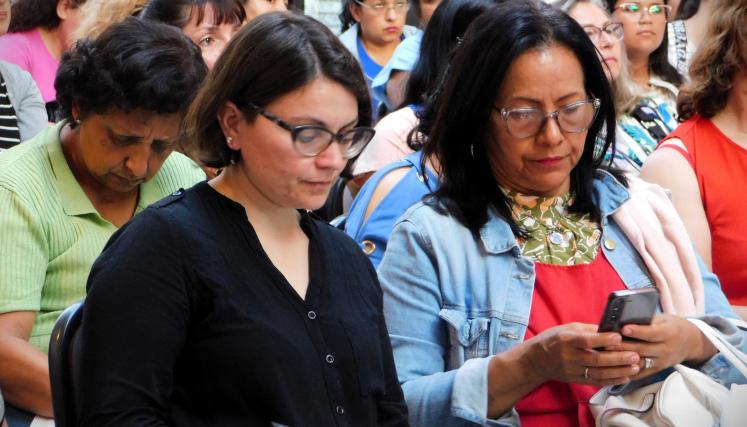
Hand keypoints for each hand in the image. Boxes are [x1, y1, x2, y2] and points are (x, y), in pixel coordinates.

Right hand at [523, 323, 640, 385]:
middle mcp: (569, 357)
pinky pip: (596, 382)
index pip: (585, 341)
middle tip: (635, 355)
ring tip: (635, 367)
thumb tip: (611, 329)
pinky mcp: (576, 380)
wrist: (537, 360)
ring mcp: (572, 371)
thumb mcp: (567, 328)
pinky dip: (612, 381)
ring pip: (599, 373)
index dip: (602, 340)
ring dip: (619, 371)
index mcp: (566, 340)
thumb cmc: (553, 340)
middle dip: (617, 358)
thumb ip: (588, 330)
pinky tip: (625, 377)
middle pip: (596, 359)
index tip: (618, 337)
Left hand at [607, 314, 717, 379]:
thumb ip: (646, 320)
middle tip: (606, 342)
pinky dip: (627, 371)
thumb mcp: (664, 319)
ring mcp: (661, 362)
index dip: (638, 331)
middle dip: (623, 346)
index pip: (652, 334)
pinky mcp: (657, 370)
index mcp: (669, 334)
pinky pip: (641, 374)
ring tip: (605, 354)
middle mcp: (666, 350)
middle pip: (642, 349)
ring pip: (639, 363)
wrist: (691, 342)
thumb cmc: (673, 326)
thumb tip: (623, 318)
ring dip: (622, 360)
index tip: (624, 328)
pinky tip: (613, 368)